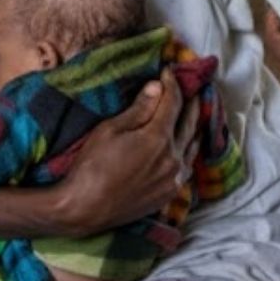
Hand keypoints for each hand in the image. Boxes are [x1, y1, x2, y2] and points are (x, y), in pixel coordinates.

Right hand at [56, 70, 201, 235]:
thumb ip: (138, 109)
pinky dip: (188, 150)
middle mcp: (173, 158)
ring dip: (194, 126)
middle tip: (193, 87)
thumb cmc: (91, 166)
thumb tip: (157, 87)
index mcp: (158, 138)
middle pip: (190, 123)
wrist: (84, 209)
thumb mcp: (110, 130)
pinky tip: (186, 146)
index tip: (169, 71)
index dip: (172, 83)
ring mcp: (173, 178)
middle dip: (191, 102)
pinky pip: (186, 166)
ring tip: (195, 113)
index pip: (173, 102)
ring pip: (192, 146)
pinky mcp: (169, 194)